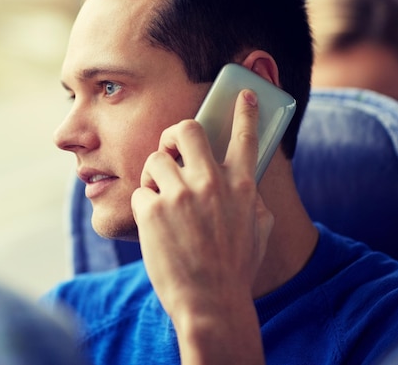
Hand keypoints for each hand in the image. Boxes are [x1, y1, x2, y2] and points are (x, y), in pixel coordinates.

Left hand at [131, 89, 272, 364]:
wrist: (211, 303)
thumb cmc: (234, 270)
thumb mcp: (257, 230)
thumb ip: (252, 200)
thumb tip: (247, 183)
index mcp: (241, 186)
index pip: (245, 137)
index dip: (244, 112)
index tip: (242, 94)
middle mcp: (211, 183)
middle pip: (185, 129)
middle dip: (172, 135)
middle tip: (167, 151)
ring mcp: (180, 195)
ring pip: (154, 159)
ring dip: (153, 177)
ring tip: (160, 200)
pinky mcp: (153, 210)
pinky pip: (140, 193)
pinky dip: (144, 208)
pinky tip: (154, 228)